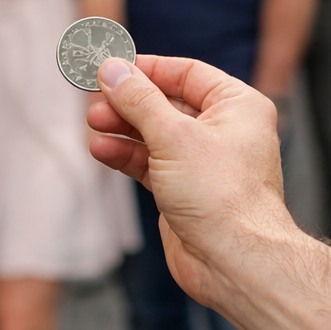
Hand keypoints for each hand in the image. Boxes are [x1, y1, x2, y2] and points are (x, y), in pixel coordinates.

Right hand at [86, 55, 291, 312]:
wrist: (235, 262)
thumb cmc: (222, 196)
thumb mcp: (174, 136)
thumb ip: (139, 100)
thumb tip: (112, 69)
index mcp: (237, 106)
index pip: (187, 73)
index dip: (147, 69)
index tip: (111, 67)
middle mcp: (224, 131)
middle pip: (167, 103)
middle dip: (129, 102)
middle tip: (94, 100)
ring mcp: (204, 163)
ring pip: (155, 134)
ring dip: (123, 128)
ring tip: (93, 125)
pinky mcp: (186, 191)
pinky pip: (151, 163)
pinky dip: (127, 155)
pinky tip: (102, 150)